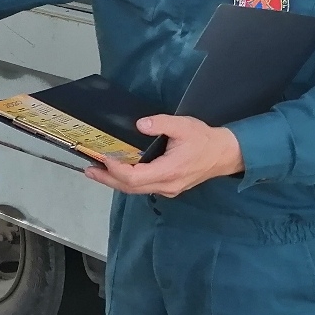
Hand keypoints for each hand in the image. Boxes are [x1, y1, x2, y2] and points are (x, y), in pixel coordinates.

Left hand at [83, 114, 242, 197]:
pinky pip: (143, 187)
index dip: (116, 170)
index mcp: (169, 171)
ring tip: (96, 171)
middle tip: (89, 169)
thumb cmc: (205, 139)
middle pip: (130, 188)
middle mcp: (166, 185)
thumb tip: (140, 124)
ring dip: (115, 181)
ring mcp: (167, 189)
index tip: (105, 157)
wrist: (225, 154)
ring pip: (136, 190)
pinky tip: (117, 172)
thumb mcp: (184, 125)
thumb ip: (161, 124)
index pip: (135, 177)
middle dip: (108, 179)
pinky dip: (127, 181)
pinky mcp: (168, 187)